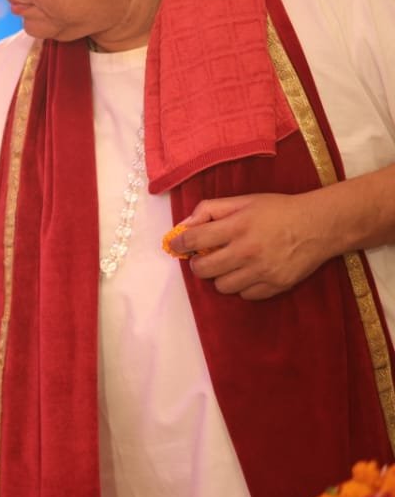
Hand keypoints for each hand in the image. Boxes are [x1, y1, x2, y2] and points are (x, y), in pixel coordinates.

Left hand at [169, 193, 329, 300]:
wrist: (319, 226)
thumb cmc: (278, 210)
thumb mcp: (243, 201)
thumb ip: (210, 209)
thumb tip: (184, 226)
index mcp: (236, 226)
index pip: (193, 240)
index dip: (179, 244)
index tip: (177, 245)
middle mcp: (247, 251)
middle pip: (203, 270)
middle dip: (198, 263)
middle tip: (205, 256)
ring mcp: (262, 271)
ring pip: (222, 286)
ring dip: (221, 276)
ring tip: (230, 264)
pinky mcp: (276, 285)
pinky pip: (245, 295)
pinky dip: (242, 286)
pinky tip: (249, 272)